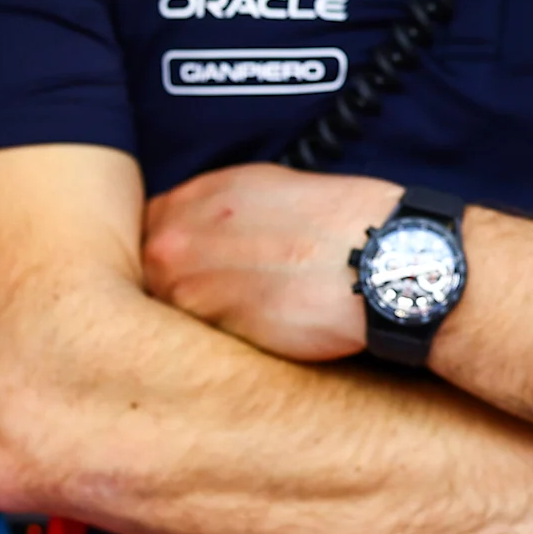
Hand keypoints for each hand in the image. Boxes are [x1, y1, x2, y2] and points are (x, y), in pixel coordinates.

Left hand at [140, 164, 400, 361]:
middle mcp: (182, 236)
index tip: (188, 267)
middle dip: (170, 288)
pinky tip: (253, 337)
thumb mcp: (274, 189)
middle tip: (210, 301)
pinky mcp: (214, 330)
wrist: (384, 262)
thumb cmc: (346, 224)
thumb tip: (202, 232)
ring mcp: (192, 285)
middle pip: (148, 273)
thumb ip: (224, 210)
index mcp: (200, 195)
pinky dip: (215, 344)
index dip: (169, 251)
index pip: (149, 228)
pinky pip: (197, 340)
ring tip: (239, 321)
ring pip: (166, 311)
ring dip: (190, 320)